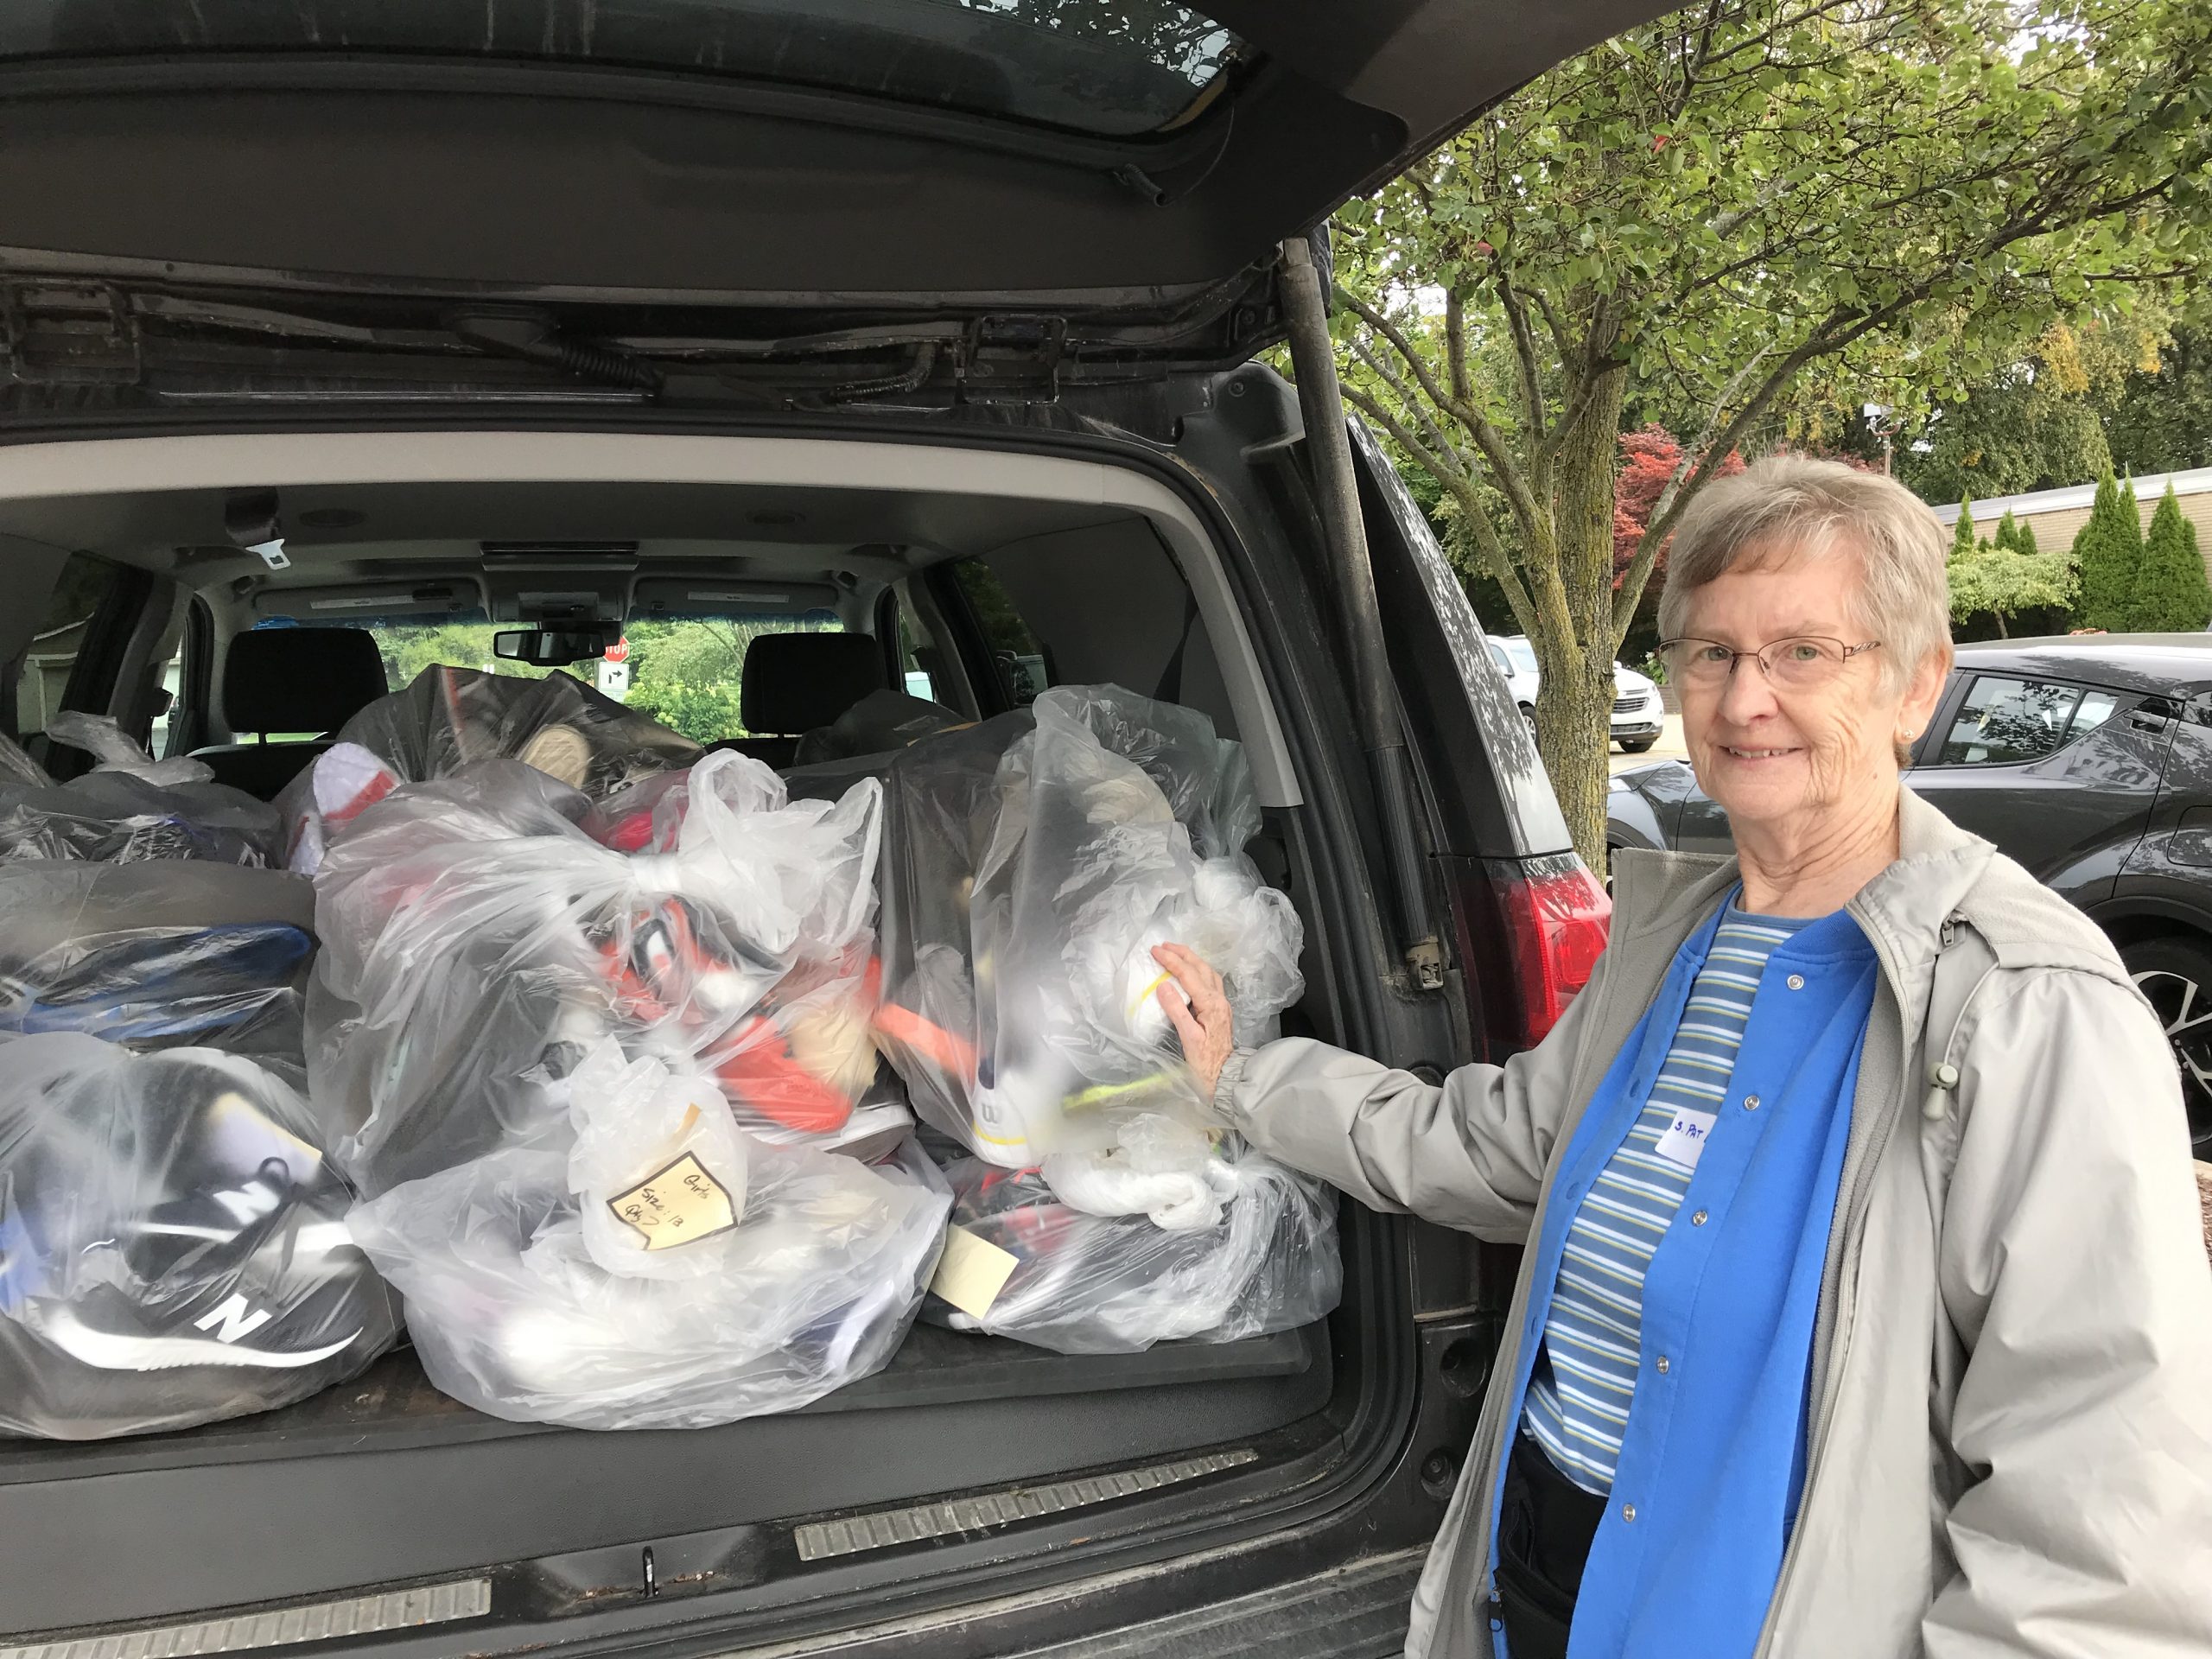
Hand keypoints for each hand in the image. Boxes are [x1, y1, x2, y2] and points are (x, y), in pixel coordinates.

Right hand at [1153, 942, 1235, 1103]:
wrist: (1225, 1077)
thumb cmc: (1205, 1062)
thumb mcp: (1188, 1038)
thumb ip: (1177, 1010)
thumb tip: (1163, 985)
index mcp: (1211, 1004)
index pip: (1189, 975)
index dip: (1171, 960)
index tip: (1155, 950)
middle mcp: (1219, 1000)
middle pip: (1201, 968)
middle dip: (1183, 953)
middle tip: (1164, 945)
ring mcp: (1221, 1004)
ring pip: (1208, 973)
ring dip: (1192, 960)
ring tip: (1176, 953)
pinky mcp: (1219, 1010)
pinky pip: (1209, 981)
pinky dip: (1197, 971)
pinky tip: (1190, 973)